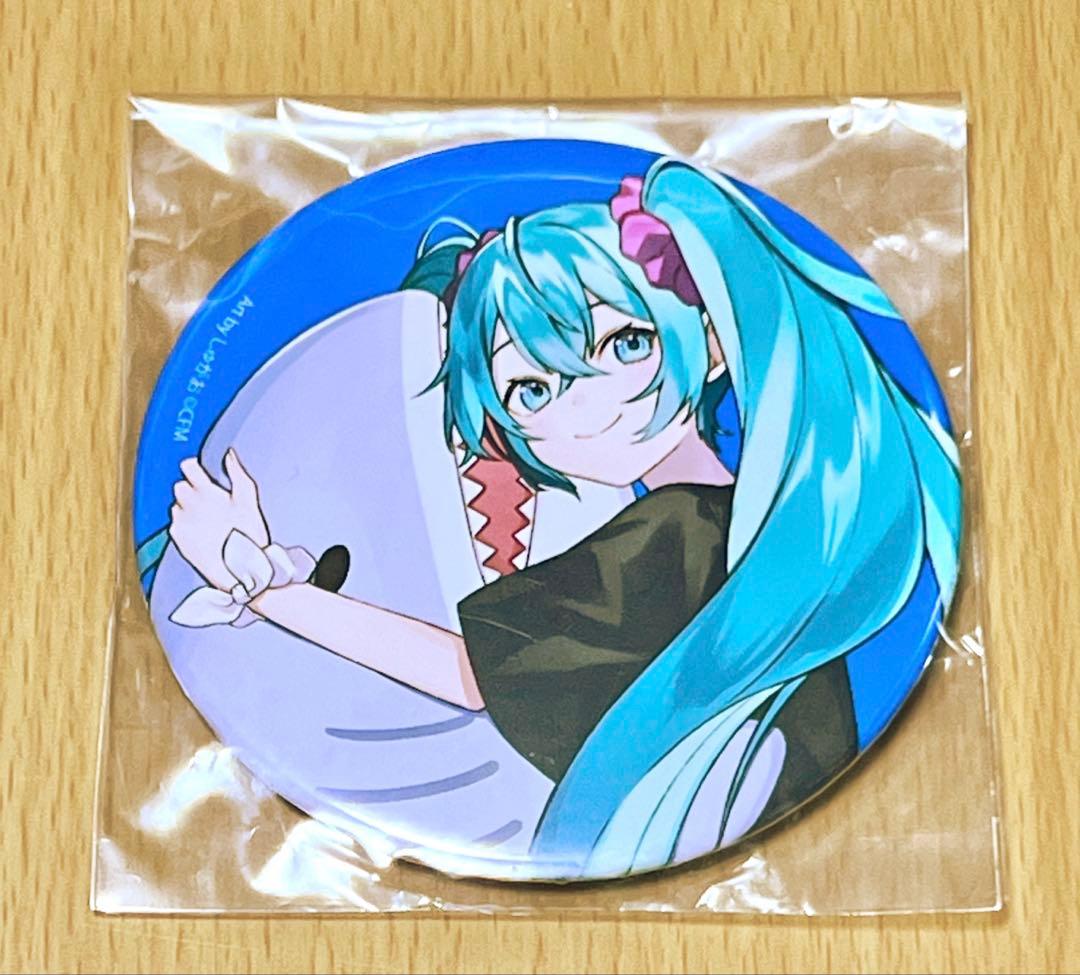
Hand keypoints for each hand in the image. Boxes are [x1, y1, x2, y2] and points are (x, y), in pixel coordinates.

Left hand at [168, 448, 269, 590]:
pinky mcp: (177, 538)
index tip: (200, 473)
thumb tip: (229, 455)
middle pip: (180, 486)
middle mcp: (188, 504)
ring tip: (207, 520)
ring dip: (187, 508)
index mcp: (206, 492)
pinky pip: (175, 523)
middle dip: (192, 490)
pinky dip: (185, 525)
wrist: (240, 569)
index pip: (188, 466)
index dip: (194, 468)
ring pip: (177, 505)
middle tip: (208, 501)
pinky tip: (202, 533)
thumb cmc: (247, 535)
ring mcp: (181, 522)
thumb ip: (237, 473)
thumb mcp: (249, 500)